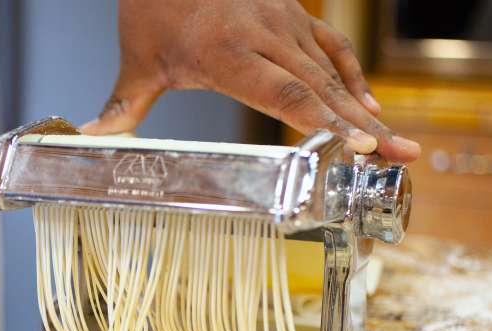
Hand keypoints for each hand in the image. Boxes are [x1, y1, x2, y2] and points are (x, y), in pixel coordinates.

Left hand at [82, 0, 420, 162]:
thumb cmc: (154, 5)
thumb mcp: (137, 60)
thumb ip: (122, 108)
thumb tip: (90, 141)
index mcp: (225, 52)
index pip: (282, 92)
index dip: (322, 119)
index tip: (357, 143)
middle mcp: (263, 35)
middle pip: (320, 87)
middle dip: (362, 126)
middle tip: (401, 155)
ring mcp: (282, 23)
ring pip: (332, 71)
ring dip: (366, 108)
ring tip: (397, 142)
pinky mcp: (292, 16)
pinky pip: (331, 47)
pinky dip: (352, 76)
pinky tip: (368, 103)